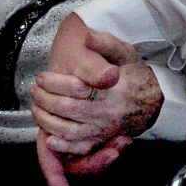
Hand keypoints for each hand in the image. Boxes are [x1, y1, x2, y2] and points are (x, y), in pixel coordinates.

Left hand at [32, 29, 162, 151]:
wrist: (151, 101)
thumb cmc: (134, 75)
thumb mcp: (125, 52)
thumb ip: (106, 43)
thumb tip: (88, 37)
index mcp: (112, 90)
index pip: (76, 88)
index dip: (54, 83)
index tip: (42, 76)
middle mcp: (107, 112)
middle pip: (67, 109)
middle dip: (45, 99)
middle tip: (34, 90)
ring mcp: (104, 129)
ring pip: (68, 130)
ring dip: (47, 120)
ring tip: (36, 107)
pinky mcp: (102, 140)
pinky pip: (80, 148)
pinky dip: (63, 146)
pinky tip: (50, 138)